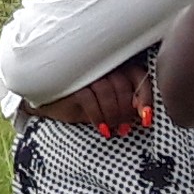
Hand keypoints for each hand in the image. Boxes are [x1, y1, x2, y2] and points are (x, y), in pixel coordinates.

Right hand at [22, 58, 150, 133]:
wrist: (47, 101)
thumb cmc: (81, 99)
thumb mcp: (107, 102)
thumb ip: (125, 101)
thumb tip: (143, 115)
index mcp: (113, 64)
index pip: (137, 75)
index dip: (145, 97)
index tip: (146, 118)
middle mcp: (99, 64)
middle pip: (122, 85)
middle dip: (126, 111)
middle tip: (125, 128)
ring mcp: (84, 71)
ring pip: (107, 91)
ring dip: (113, 115)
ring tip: (113, 129)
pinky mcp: (69, 81)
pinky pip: (89, 99)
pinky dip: (98, 116)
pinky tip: (101, 128)